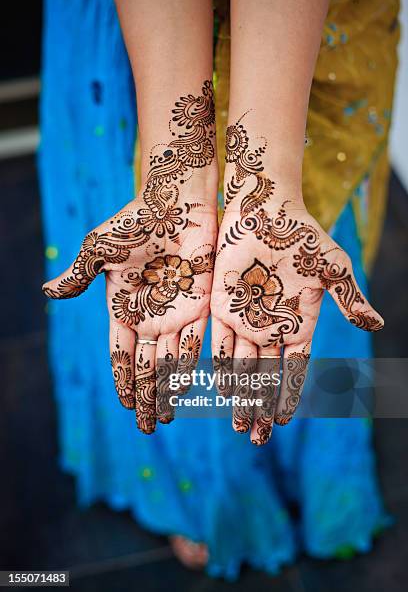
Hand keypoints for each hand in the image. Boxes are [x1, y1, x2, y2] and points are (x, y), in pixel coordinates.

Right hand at [43, 80, 217, 433]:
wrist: (176, 200)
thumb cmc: (135, 220)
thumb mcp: (100, 248)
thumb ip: (80, 275)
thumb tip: (47, 293)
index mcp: (122, 306)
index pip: (121, 354)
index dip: (123, 381)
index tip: (125, 406)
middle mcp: (149, 315)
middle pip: (146, 366)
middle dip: (145, 397)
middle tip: (147, 427)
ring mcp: (175, 312)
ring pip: (170, 361)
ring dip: (168, 390)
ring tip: (167, 416)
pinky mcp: (199, 304)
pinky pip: (195, 342)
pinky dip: (192, 366)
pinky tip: (191, 389)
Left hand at [211, 115, 383, 444]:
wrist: (264, 211)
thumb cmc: (302, 236)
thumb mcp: (332, 268)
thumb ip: (350, 297)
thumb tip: (377, 325)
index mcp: (299, 321)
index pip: (295, 367)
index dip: (288, 394)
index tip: (283, 421)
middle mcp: (271, 326)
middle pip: (266, 375)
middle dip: (261, 406)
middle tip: (255, 439)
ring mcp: (246, 318)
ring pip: (242, 365)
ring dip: (241, 395)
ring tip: (239, 425)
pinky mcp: (222, 306)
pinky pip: (220, 342)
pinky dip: (221, 366)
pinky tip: (220, 389)